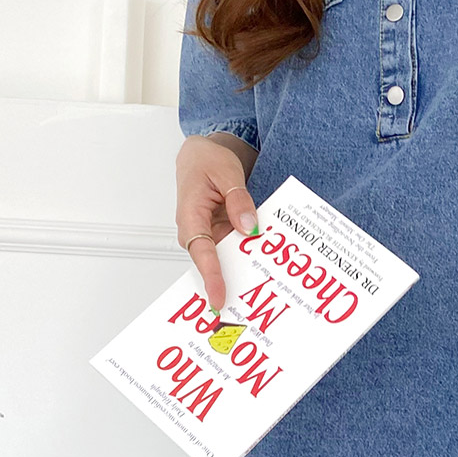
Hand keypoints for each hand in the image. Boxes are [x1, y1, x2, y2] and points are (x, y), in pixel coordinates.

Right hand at [174, 133, 260, 310]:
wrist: (201, 154)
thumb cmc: (206, 161)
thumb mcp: (227, 173)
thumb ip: (239, 200)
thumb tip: (249, 227)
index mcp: (191, 215)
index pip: (202, 250)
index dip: (211, 276)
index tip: (219, 296)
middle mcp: (196, 230)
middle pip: (213, 262)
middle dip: (229, 282)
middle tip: (248, 302)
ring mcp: (208, 234)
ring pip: (225, 258)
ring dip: (242, 270)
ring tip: (262, 288)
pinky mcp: (219, 235)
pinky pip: (234, 249)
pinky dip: (248, 255)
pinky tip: (266, 263)